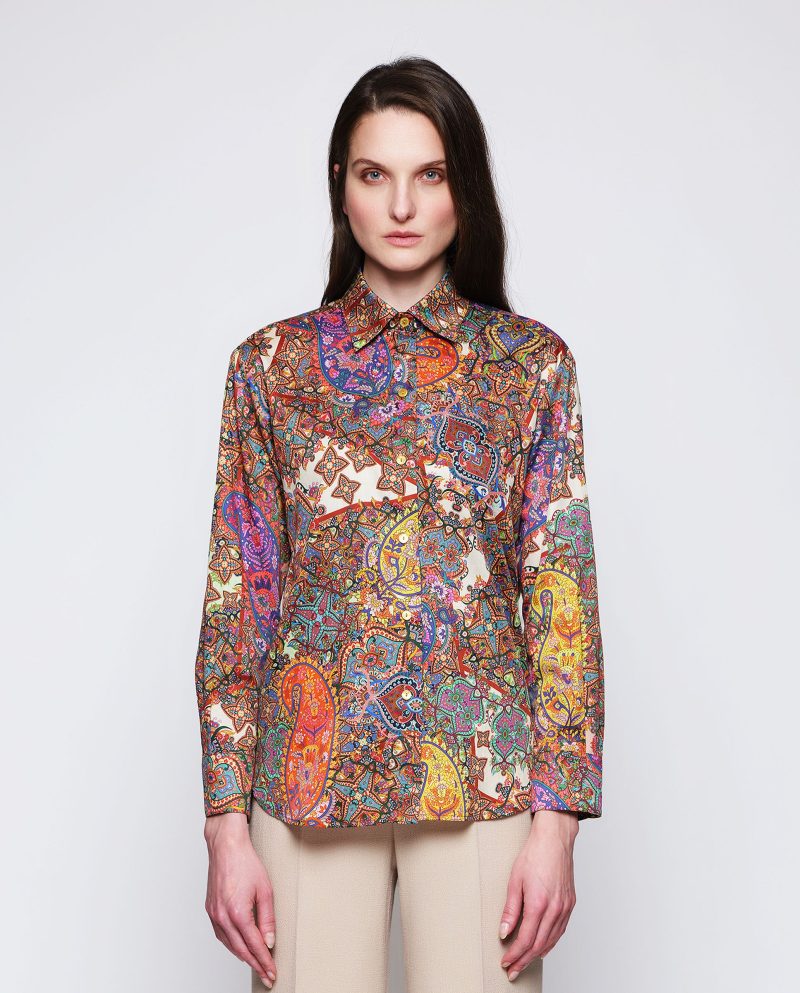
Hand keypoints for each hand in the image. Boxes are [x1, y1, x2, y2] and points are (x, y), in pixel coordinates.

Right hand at [204, 812, 276, 988]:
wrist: (226, 846)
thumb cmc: (246, 862)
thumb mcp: (265, 890)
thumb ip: (268, 919)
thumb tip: (269, 942)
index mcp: (237, 912)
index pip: (253, 946)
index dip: (264, 962)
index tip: (272, 973)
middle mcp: (222, 916)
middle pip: (240, 950)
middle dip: (255, 964)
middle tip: (267, 975)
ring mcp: (214, 914)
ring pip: (229, 944)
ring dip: (243, 956)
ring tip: (256, 964)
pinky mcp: (210, 909)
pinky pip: (221, 935)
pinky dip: (232, 944)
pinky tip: (240, 946)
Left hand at [498, 810, 577, 980]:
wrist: (554, 840)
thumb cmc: (534, 855)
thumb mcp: (514, 880)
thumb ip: (510, 909)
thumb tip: (504, 932)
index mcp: (539, 903)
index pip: (526, 939)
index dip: (514, 954)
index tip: (506, 963)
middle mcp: (555, 909)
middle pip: (539, 945)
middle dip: (524, 960)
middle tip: (513, 970)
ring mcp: (565, 907)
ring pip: (551, 940)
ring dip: (537, 954)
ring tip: (524, 962)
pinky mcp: (570, 904)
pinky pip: (560, 931)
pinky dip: (550, 943)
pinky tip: (542, 947)